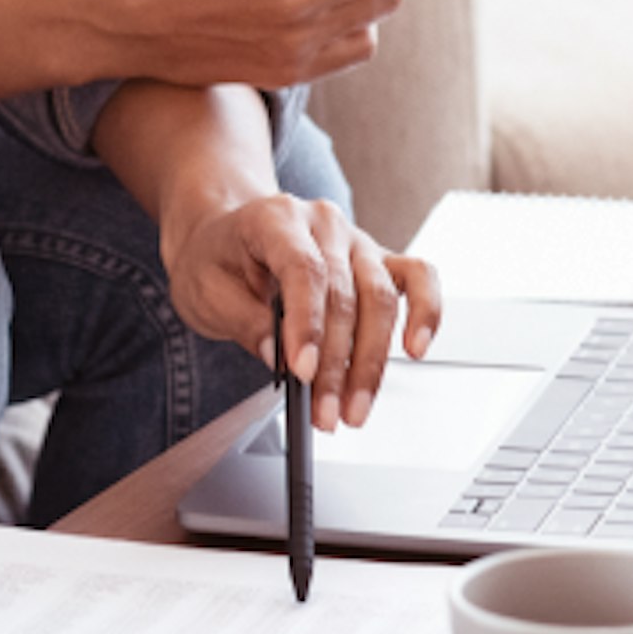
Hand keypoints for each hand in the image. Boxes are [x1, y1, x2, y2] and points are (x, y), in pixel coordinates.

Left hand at [160, 193, 443, 431]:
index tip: (302, 372)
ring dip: (371, 361)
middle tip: (326, 414)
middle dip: (337, 364)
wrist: (226, 235)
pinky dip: (426, 312)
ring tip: (355, 409)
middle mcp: (323, 223)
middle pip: (345, 294)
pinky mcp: (377, 260)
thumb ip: (245, 322)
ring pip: (381, 298)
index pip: (303, 270)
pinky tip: (416, 348)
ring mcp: (356, 239)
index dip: (307, 324)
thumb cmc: (214, 260)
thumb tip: (281, 357)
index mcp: (276, 219)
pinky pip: (417, 278)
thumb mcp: (206, 292)